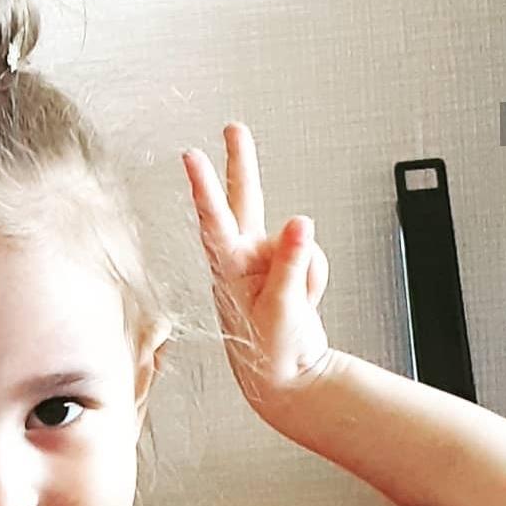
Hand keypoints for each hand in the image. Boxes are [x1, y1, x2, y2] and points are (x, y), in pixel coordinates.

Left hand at [183, 122, 332, 401]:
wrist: (290, 377)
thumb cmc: (272, 352)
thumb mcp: (283, 307)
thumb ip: (290, 263)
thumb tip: (299, 222)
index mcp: (229, 269)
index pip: (215, 220)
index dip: (204, 186)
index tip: (191, 156)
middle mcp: (243, 258)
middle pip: (245, 201)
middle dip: (241, 163)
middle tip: (233, 128)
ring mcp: (265, 261)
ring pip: (297, 240)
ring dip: (305, 270)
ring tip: (295, 303)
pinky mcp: (285, 267)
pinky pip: (312, 257)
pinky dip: (314, 279)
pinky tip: (301, 301)